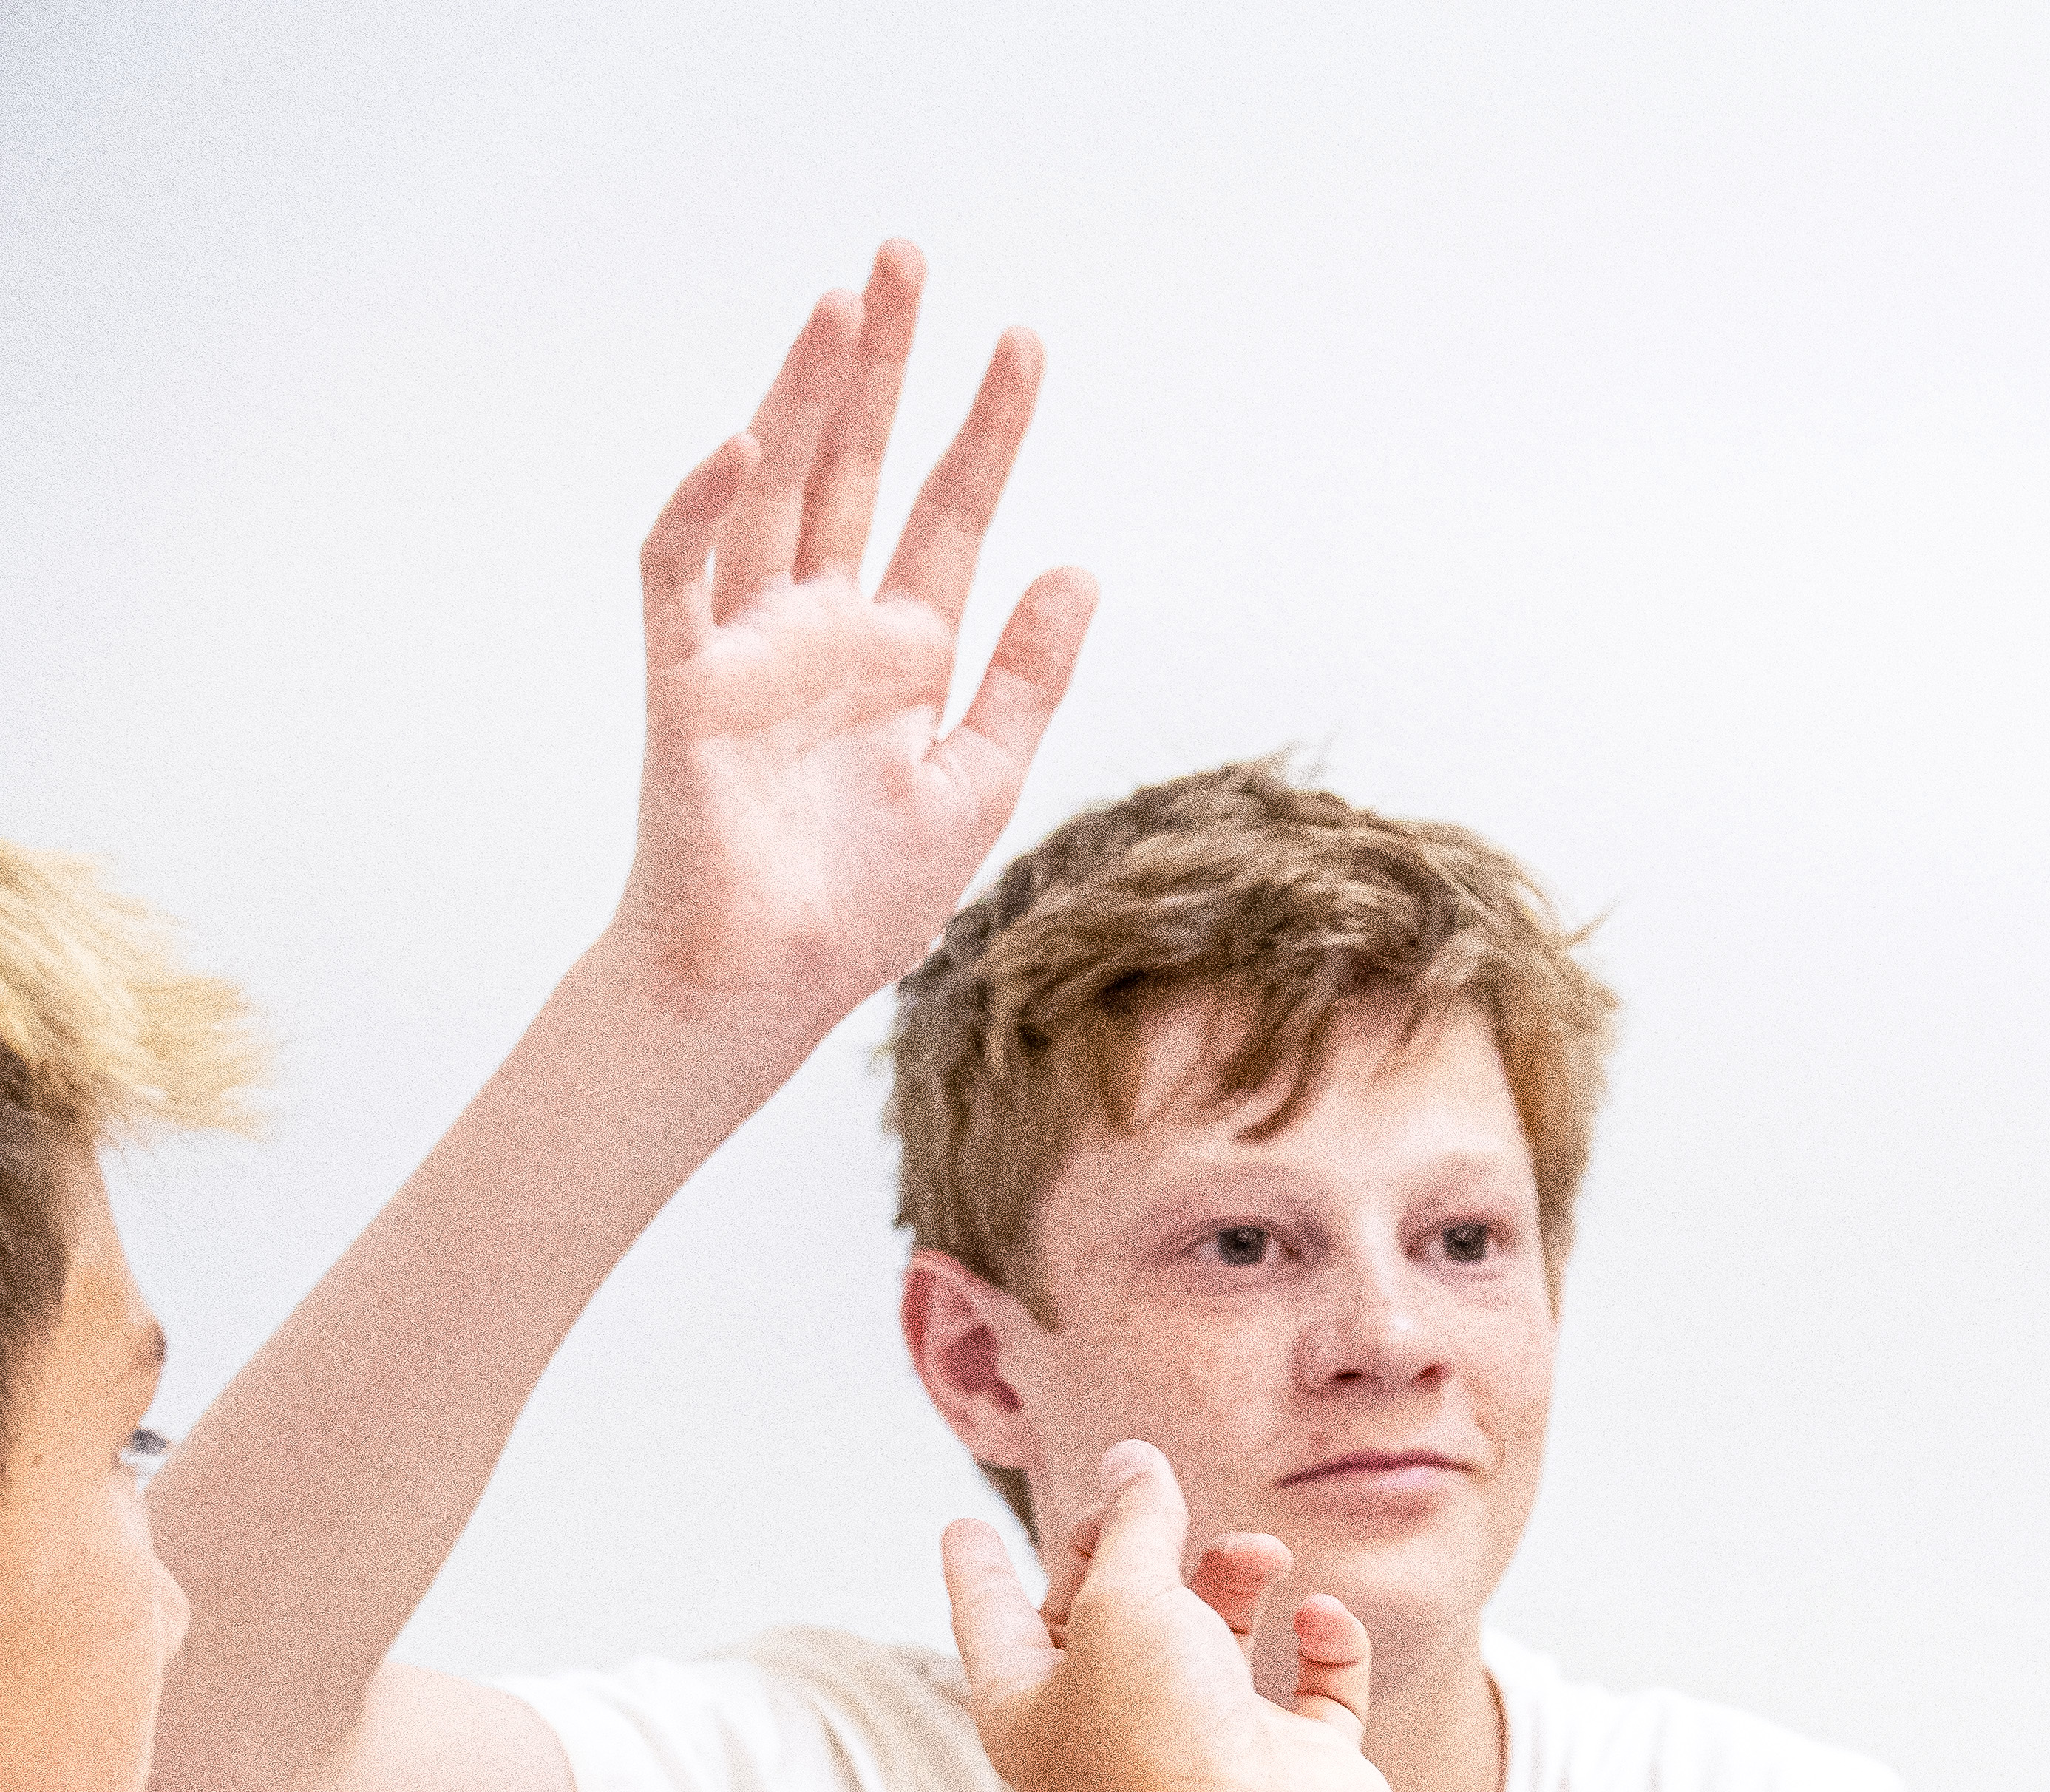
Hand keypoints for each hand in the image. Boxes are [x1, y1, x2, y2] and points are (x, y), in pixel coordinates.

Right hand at [606, 242, 1096, 1096]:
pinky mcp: (685, 681)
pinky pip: (679, 575)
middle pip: (854, 467)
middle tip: (904, 260)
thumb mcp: (980, 780)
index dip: (985, 429)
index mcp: (898, 650)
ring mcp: (750, 645)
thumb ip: (1026, 677)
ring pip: (772, 491)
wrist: (773, 985)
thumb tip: (1082, 568)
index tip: (1024, 343)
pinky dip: (699, 507)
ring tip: (836, 305)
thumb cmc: (862, 900)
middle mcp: (823, 628)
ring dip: (798, 398)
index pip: (948, 510)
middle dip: (881, 366)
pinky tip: (739, 444)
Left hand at [941, 1439, 1394, 1791]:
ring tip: (1261, 1555)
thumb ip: (1133, 1520)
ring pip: (1224, 1633)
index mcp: (1035, 1704)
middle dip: (1139, 1550)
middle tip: (1159, 1500)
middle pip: (1119, 1613)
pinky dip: (1324, 1640)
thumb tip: (1135, 1459)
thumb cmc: (1156, 1739)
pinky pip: (1318, 1681)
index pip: (994, 1620)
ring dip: (1239, 1577)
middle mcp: (1120, 1725)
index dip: (979, 1571)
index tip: (960, 1528)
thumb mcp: (1122, 1600)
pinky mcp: (1300, 1762)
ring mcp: (1216, 1744)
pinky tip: (1319, 1615)